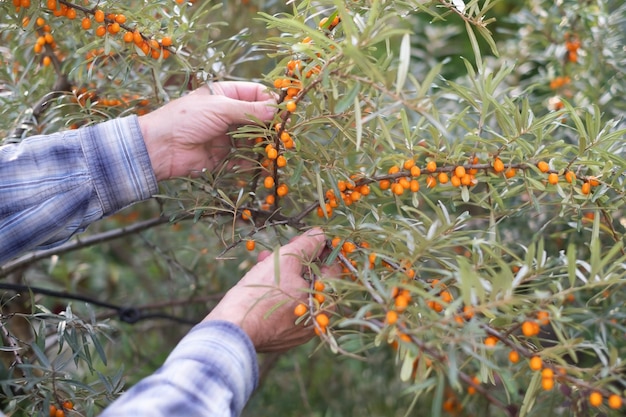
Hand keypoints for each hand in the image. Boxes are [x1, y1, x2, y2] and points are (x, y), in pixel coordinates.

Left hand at [138, 81, 275, 180]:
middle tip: (282, 134)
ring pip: (253, 140)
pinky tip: (259, 165)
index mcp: (226, 95)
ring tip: (272, 151)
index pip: (256, 94)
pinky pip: (244, 159)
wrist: (160, 148)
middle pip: (258, 118)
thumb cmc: (186, 118)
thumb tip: (277, 110)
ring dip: (263, 145)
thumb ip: (249, 110)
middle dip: (270, 126)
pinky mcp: (223, 156)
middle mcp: (228, 114)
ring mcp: (226, 136)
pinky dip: (252, 162)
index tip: (285, 112)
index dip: (271, 102)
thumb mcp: (220, 108)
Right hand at [204, 228, 337, 351]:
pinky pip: (286, 309)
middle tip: (285, 247)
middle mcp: (318, 320)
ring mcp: (300, 331)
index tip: (309, 240)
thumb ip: (308, 244)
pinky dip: (278, 294)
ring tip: (265, 260)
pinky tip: (262, 280)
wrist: (234, 328)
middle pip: (313, 281)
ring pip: (298, 294)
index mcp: (325, 302)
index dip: (321, 249)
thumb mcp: (286, 259)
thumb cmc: (262, 292)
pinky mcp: (283, 337)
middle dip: (298, 260)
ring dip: (285, 274)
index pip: (333, 268)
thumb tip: (320, 234)